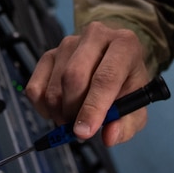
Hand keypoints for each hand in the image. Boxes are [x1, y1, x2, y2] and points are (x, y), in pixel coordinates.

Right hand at [25, 21, 151, 146]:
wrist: (114, 58)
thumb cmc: (126, 81)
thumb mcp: (137, 104)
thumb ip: (127, 123)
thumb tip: (109, 136)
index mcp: (125, 44)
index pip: (105, 76)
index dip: (93, 107)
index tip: (84, 132)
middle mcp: (95, 36)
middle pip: (74, 76)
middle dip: (73, 111)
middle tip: (80, 131)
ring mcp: (68, 43)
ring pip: (54, 85)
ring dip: (60, 113)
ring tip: (74, 120)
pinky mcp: (49, 54)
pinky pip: (36, 87)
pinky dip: (43, 107)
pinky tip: (59, 110)